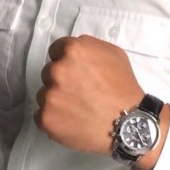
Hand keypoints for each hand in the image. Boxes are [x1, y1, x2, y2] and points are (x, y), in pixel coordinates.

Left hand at [34, 35, 144, 154]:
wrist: (128, 124)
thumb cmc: (123, 87)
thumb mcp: (113, 53)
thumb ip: (88, 46)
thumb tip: (73, 49)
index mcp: (73, 50)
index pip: (55, 50)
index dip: (66, 61)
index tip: (75, 72)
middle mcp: (57, 70)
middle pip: (49, 72)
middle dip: (61, 80)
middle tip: (80, 92)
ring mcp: (49, 95)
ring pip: (44, 94)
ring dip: (57, 100)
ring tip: (78, 109)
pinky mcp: (46, 118)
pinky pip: (41, 115)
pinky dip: (54, 119)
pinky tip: (71, 121)